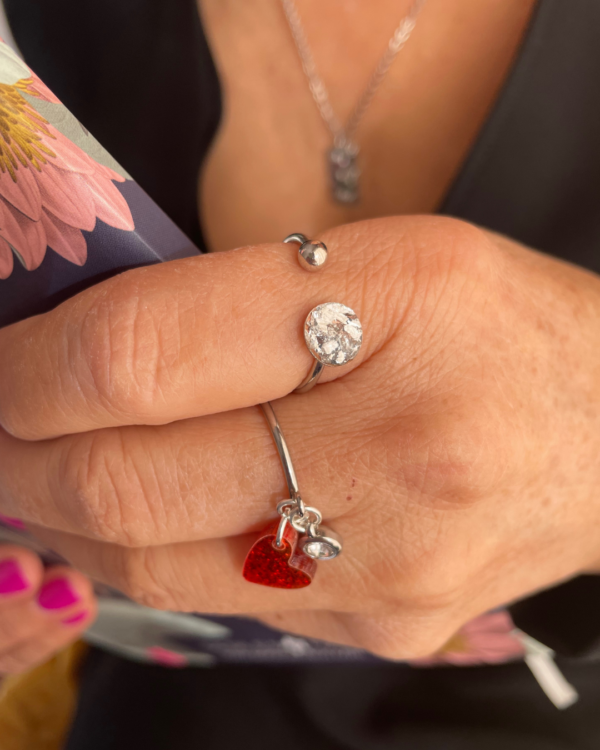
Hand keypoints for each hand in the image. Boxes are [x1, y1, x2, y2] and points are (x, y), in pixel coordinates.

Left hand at [0, 216, 598, 658]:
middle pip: (129, 482)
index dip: (31, 366)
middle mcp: (398, 450)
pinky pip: (223, 598)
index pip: (142, 356)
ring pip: (156, 563)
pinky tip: (139, 522)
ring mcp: (393, 561)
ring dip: (69, 518)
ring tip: (40, 478)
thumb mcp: (377, 260)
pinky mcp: (387, 625)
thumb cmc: (495, 323)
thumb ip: (229, 302)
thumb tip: (84, 355)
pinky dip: (150, 557)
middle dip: (20, 458)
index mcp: (392, 306)